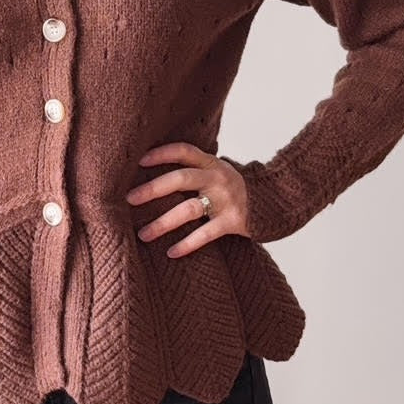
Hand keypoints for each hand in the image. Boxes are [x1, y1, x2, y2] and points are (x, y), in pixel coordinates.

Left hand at [125, 142, 249, 256]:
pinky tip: (171, 253)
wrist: (274, 201)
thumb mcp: (218, 171)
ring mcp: (225, 200)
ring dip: (162, 223)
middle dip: (152, 189)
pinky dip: (187, 244)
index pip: (183, 151)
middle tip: (129, 199)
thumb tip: (153, 172)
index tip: (138, 161)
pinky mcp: (233, 222)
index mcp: (212, 163)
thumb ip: (195, 169)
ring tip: (143, 235)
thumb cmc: (234, 187)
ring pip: (188, 210)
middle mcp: (217, 178)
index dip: (161, 154)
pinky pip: (205, 234)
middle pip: (180, 179)